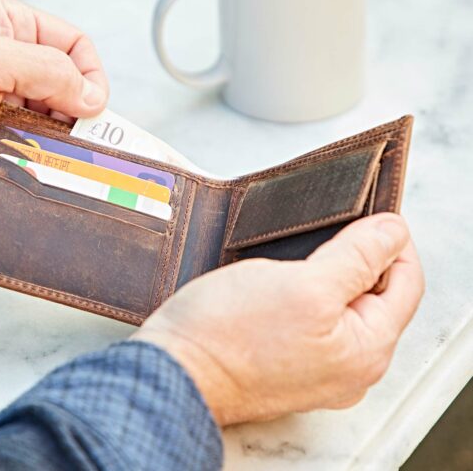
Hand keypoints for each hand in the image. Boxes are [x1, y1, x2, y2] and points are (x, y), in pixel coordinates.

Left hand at [0, 0, 107, 214]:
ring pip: (60, 115)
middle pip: (70, 81)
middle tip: (77, 128)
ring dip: (62, 132)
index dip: (88, 71)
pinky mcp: (3, 136)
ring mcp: (5, 101)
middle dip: (78, 106)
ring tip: (51, 144)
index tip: (91, 103)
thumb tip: (91, 95)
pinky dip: (48, 153)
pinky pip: (42, 144)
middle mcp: (7, 60)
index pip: (71, 41)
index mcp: (3, 25)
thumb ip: (47, 70)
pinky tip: (37, 157)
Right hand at [135, 213, 423, 425]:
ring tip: (304, 246)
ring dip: (331, 268)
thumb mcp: (305, 285)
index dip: (391, 241)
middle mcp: (348, 364)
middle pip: (375, 293)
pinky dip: (308, 287)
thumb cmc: (228, 334)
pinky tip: (286, 272)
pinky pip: (315, 315)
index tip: (369, 213)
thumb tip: (393, 231)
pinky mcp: (289, 356)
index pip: (405, 282)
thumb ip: (357, 257)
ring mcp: (318, 363)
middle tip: (329, 227)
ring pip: (342, 302)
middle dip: (359, 255)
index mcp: (365, 351)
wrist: (173, 367)